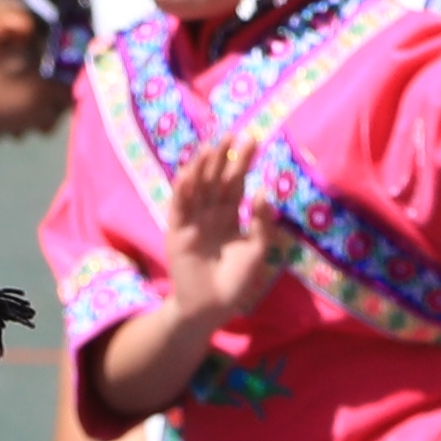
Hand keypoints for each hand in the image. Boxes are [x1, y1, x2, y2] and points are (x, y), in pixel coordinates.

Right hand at [161, 130, 285, 331]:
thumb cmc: (236, 281)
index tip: (253, 138)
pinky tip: (189, 171)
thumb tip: (264, 190)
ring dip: (202, 166)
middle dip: (225, 157)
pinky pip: (180, 206)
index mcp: (230, 215)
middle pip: (217, 179)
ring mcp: (192, 220)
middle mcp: (210, 213)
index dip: (243, 161)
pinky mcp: (177, 231)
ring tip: (212, 145)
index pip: (237, 182)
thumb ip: (261, 222)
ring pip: (197, 187)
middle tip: (234, 133)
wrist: (211, 307)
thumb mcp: (256, 249)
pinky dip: (183, 189)